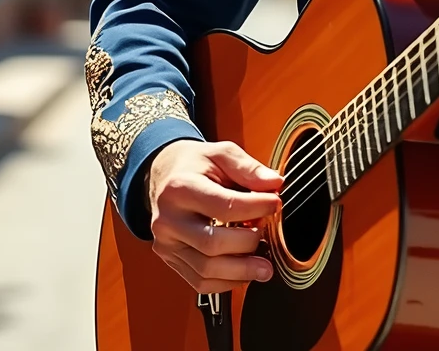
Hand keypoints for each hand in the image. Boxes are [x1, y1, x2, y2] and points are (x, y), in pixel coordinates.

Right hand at [144, 140, 281, 291]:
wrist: (163, 174)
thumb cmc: (193, 165)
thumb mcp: (221, 154)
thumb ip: (248, 168)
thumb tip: (274, 184)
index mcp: (180, 188)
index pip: (224, 206)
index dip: (256, 208)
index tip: (275, 204)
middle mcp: (169, 219)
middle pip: (213, 244)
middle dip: (248, 244)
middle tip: (268, 235)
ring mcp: (167, 243)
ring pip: (206, 270)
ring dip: (241, 271)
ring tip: (264, 265)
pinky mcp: (170, 259)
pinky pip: (199, 282)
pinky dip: (226, 283)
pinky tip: (243, 272)